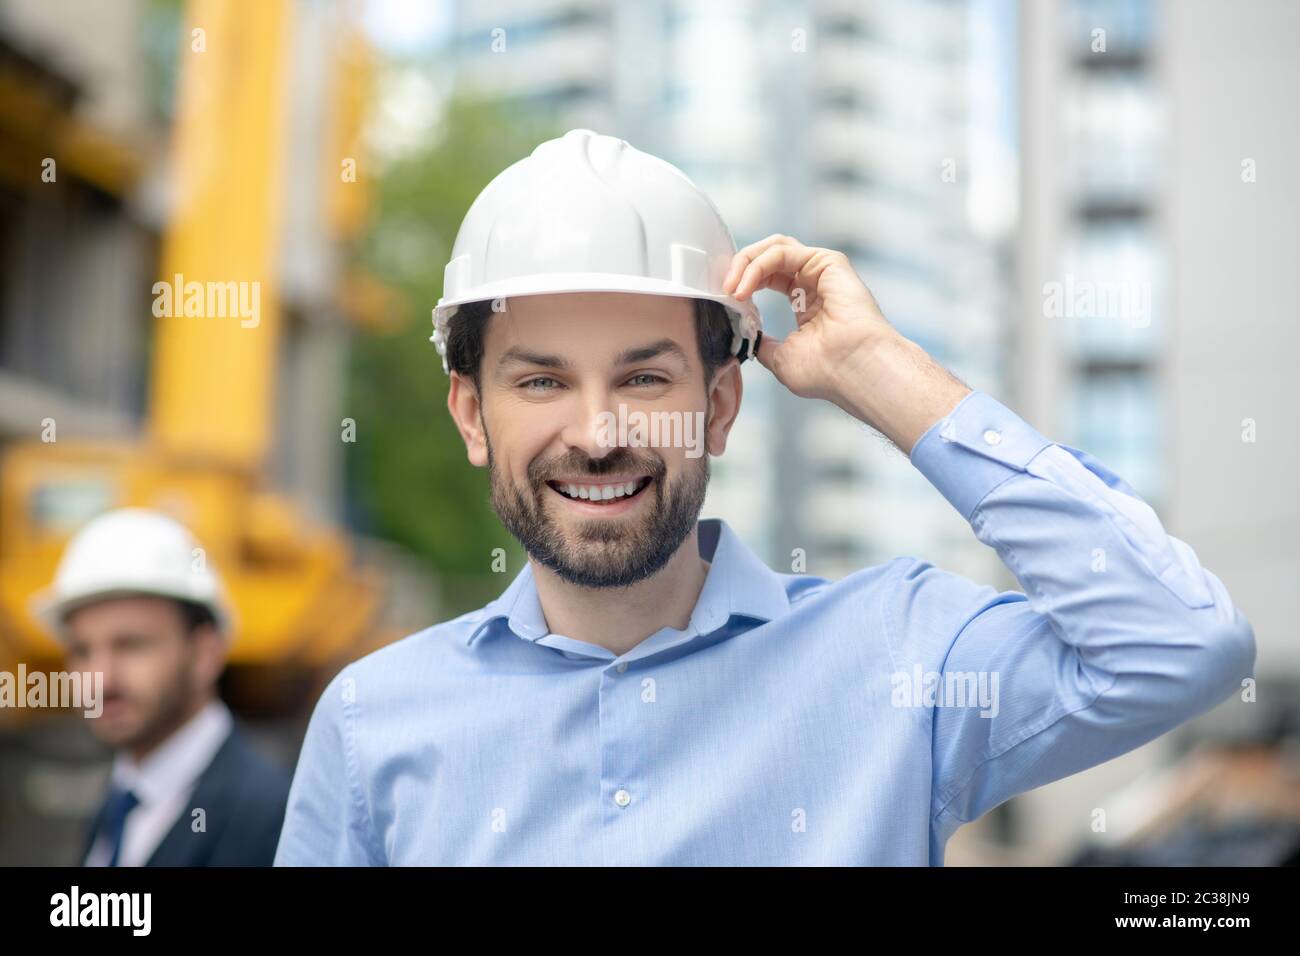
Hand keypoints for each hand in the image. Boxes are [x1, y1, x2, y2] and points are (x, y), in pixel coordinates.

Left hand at [721, 234, 900, 402]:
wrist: (856, 372)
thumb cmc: (828, 373)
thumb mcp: (781, 360)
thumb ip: (763, 343)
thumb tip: (745, 336)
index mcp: (806, 302)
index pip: (768, 276)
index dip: (742, 282)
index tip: (723, 300)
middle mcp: (814, 283)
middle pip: (768, 257)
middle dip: (739, 269)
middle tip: (722, 289)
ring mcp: (822, 270)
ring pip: (773, 247)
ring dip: (745, 264)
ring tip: (731, 287)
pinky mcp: (828, 262)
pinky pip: (782, 252)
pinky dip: (757, 266)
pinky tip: (745, 288)